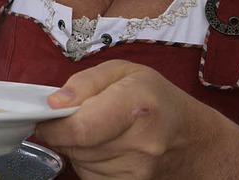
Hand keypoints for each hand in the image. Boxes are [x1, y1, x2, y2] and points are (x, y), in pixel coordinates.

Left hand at [35, 60, 204, 178]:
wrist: (190, 136)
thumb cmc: (154, 97)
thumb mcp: (122, 70)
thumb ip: (84, 81)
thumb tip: (55, 102)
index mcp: (137, 103)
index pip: (80, 128)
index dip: (54, 125)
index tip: (47, 116)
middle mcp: (142, 142)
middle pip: (77, 146)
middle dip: (64, 132)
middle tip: (72, 118)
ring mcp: (140, 170)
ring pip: (81, 163)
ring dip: (77, 147)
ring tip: (96, 129)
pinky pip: (92, 177)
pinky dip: (88, 162)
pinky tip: (103, 147)